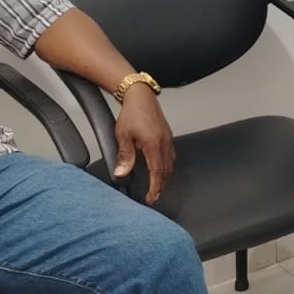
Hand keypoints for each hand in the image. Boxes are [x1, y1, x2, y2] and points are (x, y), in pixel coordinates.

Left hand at [113, 84, 175, 203]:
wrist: (140, 96)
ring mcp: (168, 139)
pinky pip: (171, 155)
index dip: (155, 188)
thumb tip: (122, 173)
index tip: (151, 197)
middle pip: (167, 171)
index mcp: (154, 145)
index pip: (157, 173)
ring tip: (157, 185)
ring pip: (171, 164)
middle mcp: (164, 143)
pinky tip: (161, 167)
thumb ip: (124, 156)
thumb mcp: (123, 136)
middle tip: (153, 196)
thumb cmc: (132, 112)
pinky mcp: (168, 135)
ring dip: (165, 177)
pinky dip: (167, 166)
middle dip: (161, 186)